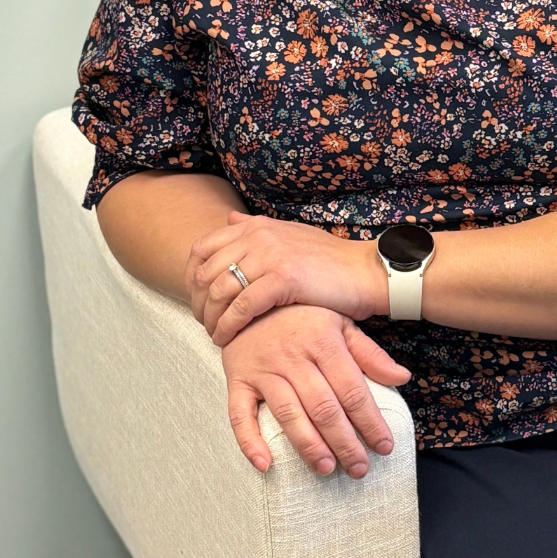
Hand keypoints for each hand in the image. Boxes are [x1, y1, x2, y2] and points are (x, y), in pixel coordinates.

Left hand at [186, 211, 384, 344]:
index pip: (203, 248)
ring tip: (215, 335)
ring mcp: (270, 255)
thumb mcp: (288, 234)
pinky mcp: (282, 278)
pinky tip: (227, 339)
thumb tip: (229, 219)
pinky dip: (228, 326)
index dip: (193, 278)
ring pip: (219, 291)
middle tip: (205, 323)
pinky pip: (241, 307)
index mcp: (256, 226)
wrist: (364, 272)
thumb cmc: (328, 260)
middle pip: (206, 272)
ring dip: (211, 318)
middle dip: (198, 302)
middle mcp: (258, 236)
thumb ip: (256, 229)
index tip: (198, 300)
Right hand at [221, 304, 410, 477]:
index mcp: (323, 341)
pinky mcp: (238, 381)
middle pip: (323, 407)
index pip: (352, 389)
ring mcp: (264, 370)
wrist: (249, 297)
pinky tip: (265, 465)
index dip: (370, 421)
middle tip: (360, 469)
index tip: (385, 446)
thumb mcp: (339, 323)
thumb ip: (369, 353)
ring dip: (308, 445)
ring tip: (327, 469)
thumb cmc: (302, 316)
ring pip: (288, 414)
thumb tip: (403, 377)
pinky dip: (250, 442)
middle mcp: (294, 357)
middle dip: (345, 442)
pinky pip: (240, 415)